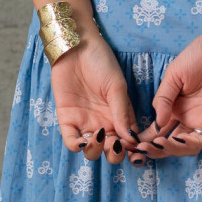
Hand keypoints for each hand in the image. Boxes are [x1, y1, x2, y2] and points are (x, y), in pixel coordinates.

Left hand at [50, 33, 138, 163]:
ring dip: (96, 151)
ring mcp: (85, 123)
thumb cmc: (101, 62)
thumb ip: (122, 113)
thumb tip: (131, 139)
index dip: (133, 151)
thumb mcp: (116, 86)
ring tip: (99, 137)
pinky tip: (83, 140)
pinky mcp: (67, 119)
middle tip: (115, 145)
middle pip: (110, 151)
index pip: (129, 141)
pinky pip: (71, 141)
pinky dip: (78, 146)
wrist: (76, 47)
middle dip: (114, 155)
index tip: (134, 152)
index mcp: (120, 116)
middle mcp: (104, 123)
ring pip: (91, 151)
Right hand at [139, 31, 201, 156]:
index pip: (158, 130)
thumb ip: (163, 99)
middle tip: (142, 149)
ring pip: (188, 147)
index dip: (146, 139)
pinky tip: (180, 140)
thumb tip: (156, 124)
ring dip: (173, 149)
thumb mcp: (173, 76)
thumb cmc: (199, 56)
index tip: (131, 143)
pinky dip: (194, 144)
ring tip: (159, 144)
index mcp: (175, 109)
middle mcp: (188, 118)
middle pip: (171, 143)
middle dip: (156, 149)